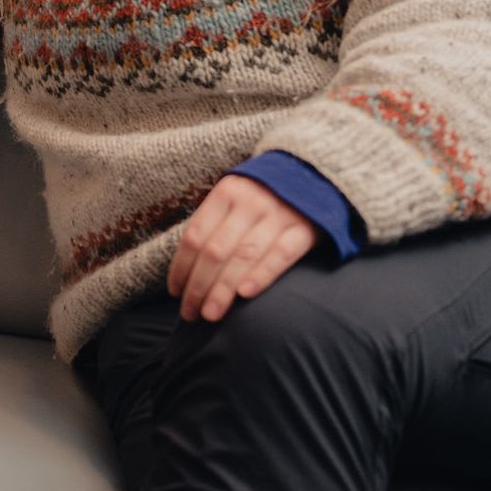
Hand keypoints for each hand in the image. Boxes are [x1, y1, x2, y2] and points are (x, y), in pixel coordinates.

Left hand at [167, 175, 318, 321]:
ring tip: (210, 314)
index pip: (195, 235)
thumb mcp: (236, 197)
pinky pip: (281, 254)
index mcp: (227, 192)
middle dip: (198, 286)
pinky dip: (261, 274)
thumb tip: (186, 270)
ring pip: (244, 256)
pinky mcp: (305, 228)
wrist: (316, 176)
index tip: (175, 292)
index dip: (181, 267)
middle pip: (215, 250)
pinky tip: (244, 295)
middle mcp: (250, 202)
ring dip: (223, 289)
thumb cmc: (265, 195)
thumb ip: (215, 224)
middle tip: (189, 313)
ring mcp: (279, 214)